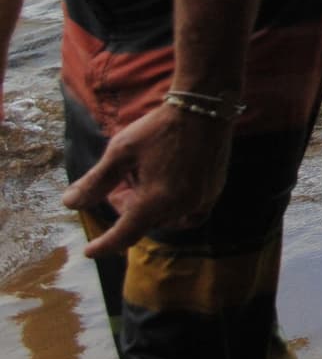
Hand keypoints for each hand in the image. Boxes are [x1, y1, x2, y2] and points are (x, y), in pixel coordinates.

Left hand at [62, 102, 232, 256]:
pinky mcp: (214, 190)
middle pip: (146, 224)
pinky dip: (175, 211)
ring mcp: (201, 199)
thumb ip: (96, 181)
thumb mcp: (121, 151)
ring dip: (151, 211)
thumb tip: (69, 203)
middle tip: (120, 188)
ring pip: (168, 220)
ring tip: (144, 184)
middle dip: (128, 211)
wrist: (203, 107)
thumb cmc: (159, 127)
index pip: (125, 234)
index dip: (105, 245)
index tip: (90, 251)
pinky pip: (191, 214)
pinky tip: (169, 193)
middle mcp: (181, 206)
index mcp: (156, 200)